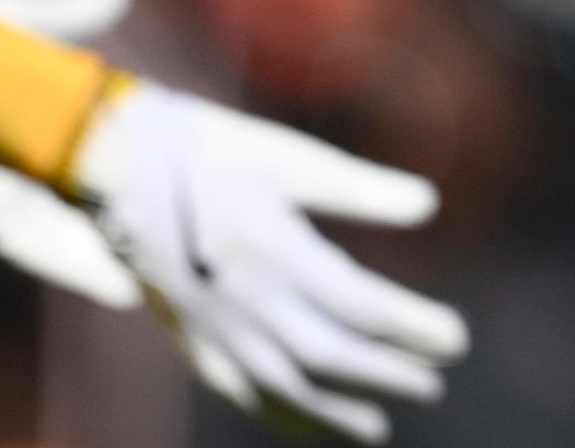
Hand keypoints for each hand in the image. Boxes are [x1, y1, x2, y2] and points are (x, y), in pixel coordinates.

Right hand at [70, 77, 469, 439]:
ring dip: (333, 409)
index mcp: (272, 248)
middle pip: (327, 353)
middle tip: (435, 383)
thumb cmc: (218, 154)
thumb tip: (432, 204)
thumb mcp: (293, 161)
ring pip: (280, 383)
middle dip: (385, 374)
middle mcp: (241, 295)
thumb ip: (362, 187)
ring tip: (379, 428)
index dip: (412, 328)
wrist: (118, 168)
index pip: (360, 305)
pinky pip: (235, 387)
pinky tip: (307, 424)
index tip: (456, 339)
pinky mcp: (186, 334)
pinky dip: (275, 411)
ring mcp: (209, 323)